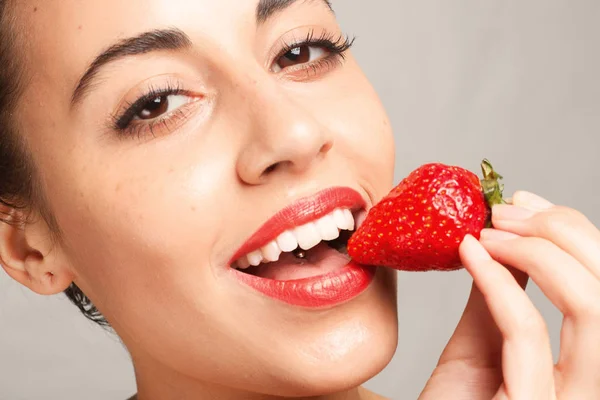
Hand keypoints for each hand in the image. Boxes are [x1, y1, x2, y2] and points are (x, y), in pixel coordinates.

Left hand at [420, 191, 599, 398]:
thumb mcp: (483, 342)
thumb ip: (501, 295)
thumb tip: (502, 238)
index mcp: (591, 361)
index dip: (574, 232)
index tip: (522, 202)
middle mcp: (596, 382)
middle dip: (561, 232)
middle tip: (503, 211)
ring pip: (594, 306)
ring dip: (539, 252)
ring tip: (487, 231)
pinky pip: (529, 333)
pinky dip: (500, 282)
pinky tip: (470, 253)